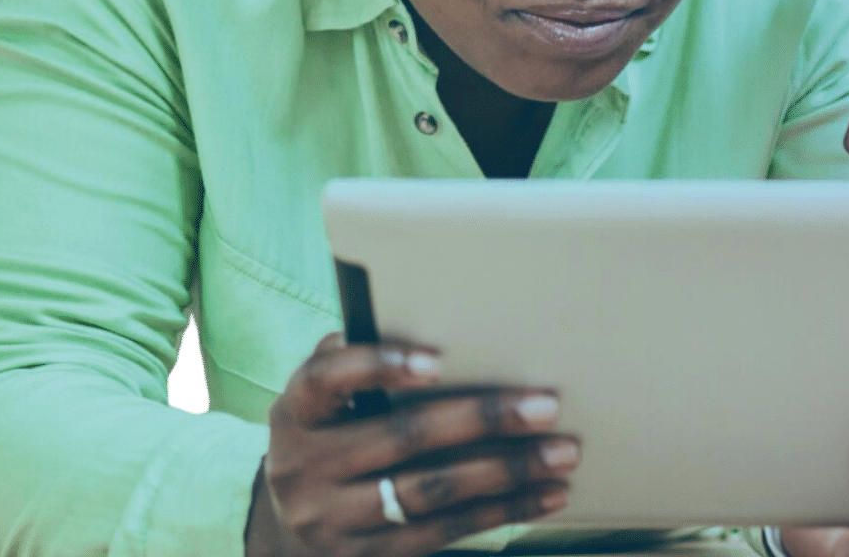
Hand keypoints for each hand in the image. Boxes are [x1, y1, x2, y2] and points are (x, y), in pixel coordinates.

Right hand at [245, 333, 577, 556]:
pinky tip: (545, 495)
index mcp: (297, 410)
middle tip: (544, 405)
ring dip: (506, 471)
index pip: (329, 379)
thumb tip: (421, 318)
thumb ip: (357, 360)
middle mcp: (305, 467)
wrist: (288, 523)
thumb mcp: (325, 397)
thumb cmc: (329, 431)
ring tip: (560, 453)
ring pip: (432, 491)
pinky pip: (445, 531)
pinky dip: (503, 511)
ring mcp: (334, 520)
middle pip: (402, 438)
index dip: (380, 367)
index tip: (437, 361)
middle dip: (482, 419)